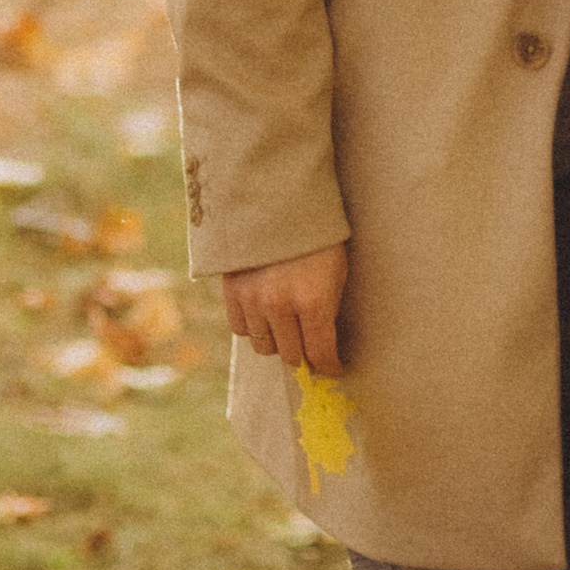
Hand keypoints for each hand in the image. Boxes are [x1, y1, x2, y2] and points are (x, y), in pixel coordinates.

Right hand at [222, 244, 348, 374]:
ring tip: (286, 326)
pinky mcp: (232, 291)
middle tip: (310, 346)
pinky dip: (254, 327)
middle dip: (305, 354)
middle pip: (291, 355)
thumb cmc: (318, 237)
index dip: (329, 366)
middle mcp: (280, 305)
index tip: (332, 368)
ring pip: (263, 346)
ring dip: (278, 341)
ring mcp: (253, 300)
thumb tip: (321, 344)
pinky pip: (241, 329)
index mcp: (313, 301)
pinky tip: (264, 314)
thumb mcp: (337, 272)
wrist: (279, 201)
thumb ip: (327, 310)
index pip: (320, 353)